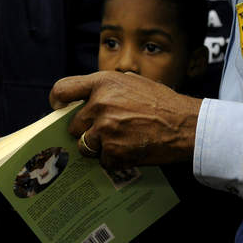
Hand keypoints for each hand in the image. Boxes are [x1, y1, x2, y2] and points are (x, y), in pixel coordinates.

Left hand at [50, 71, 202, 169]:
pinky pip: (102, 160)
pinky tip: (129, 150)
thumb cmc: (162, 102)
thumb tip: (86, 98)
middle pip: (73, 125)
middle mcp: (99, 104)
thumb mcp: (132, 81)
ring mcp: (104, 129)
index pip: (63, 89)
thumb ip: (107, 87)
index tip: (58, 109)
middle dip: (85, 130)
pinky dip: (113, 159)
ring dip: (98, 147)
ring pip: (85, 145)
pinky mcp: (113, 151)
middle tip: (102, 132)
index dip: (57, 102)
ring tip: (119, 141)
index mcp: (102, 82)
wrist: (185, 125)